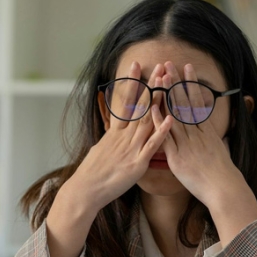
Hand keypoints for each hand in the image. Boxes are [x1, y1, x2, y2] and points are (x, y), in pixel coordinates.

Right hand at [65, 61, 171, 212]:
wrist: (86, 190)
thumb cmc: (92, 173)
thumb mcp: (100, 149)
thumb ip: (111, 139)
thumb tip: (113, 132)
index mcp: (115, 132)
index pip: (125, 101)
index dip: (131, 82)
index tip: (136, 65)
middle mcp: (123, 136)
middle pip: (140, 106)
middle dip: (150, 85)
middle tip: (159, 66)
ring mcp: (131, 148)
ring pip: (147, 120)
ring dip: (159, 101)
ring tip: (168, 83)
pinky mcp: (137, 163)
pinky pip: (152, 145)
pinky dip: (161, 132)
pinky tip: (170, 119)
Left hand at [156, 61, 256, 242]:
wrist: (223, 189)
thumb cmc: (223, 174)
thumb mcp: (221, 151)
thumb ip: (214, 140)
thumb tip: (214, 133)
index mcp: (207, 131)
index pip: (197, 102)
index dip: (191, 84)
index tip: (186, 69)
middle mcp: (197, 134)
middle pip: (185, 103)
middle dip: (176, 83)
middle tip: (169, 64)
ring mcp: (187, 144)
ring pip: (175, 115)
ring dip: (167, 95)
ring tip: (160, 77)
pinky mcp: (177, 157)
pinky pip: (166, 136)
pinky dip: (159, 122)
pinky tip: (152, 108)